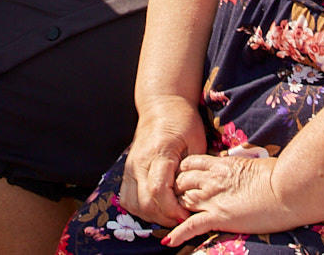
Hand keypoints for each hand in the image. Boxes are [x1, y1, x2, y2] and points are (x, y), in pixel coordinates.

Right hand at [118, 95, 208, 228]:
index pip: (158, 190)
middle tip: (181, 217)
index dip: (172, 209)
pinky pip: (126, 198)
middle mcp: (139, 162)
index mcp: (159, 153)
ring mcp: (130, 166)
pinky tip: (156, 206)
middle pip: (144, 203)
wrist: (161, 105)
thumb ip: (194, 169)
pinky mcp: (127, 170)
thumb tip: (194, 197)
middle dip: (164, 217)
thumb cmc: (184, 122)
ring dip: (151, 215)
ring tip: (169, 213)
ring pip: (132, 204)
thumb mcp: (196, 141)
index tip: (187, 215)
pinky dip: (140, 209)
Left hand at [166, 148, 298, 243]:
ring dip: (175, 208)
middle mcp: (211, 179)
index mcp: (220, 164)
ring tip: (170, 217)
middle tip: (174, 200)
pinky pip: (192, 225)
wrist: (287, 188)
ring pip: (182, 200)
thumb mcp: (253, 165)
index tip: (184, 180)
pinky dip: (179, 233)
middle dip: (176, 190)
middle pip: (181, 182)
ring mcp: (213, 198)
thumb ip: (240, 169)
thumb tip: (243, 173)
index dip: (184, 173)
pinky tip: (169, 240)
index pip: (190, 165)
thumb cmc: (279, 175)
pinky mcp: (218, 217)